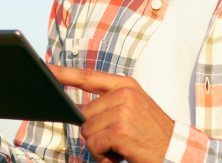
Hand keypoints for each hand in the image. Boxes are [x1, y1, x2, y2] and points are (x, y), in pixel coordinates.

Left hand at [47, 65, 173, 162]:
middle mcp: (124, 94)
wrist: (176, 152)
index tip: (45, 68)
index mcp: (125, 85)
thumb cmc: (150, 134)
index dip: (63, 74)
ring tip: (122, 146)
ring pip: (87, 132)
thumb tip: (77, 111)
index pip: (87, 77)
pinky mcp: (120, 129)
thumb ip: (107, 104)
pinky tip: (121, 154)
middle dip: (95, 132)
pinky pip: (94, 145)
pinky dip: (103, 156)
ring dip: (100, 146)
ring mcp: (123, 111)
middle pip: (83, 115)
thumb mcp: (133, 110)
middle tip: (118, 138)